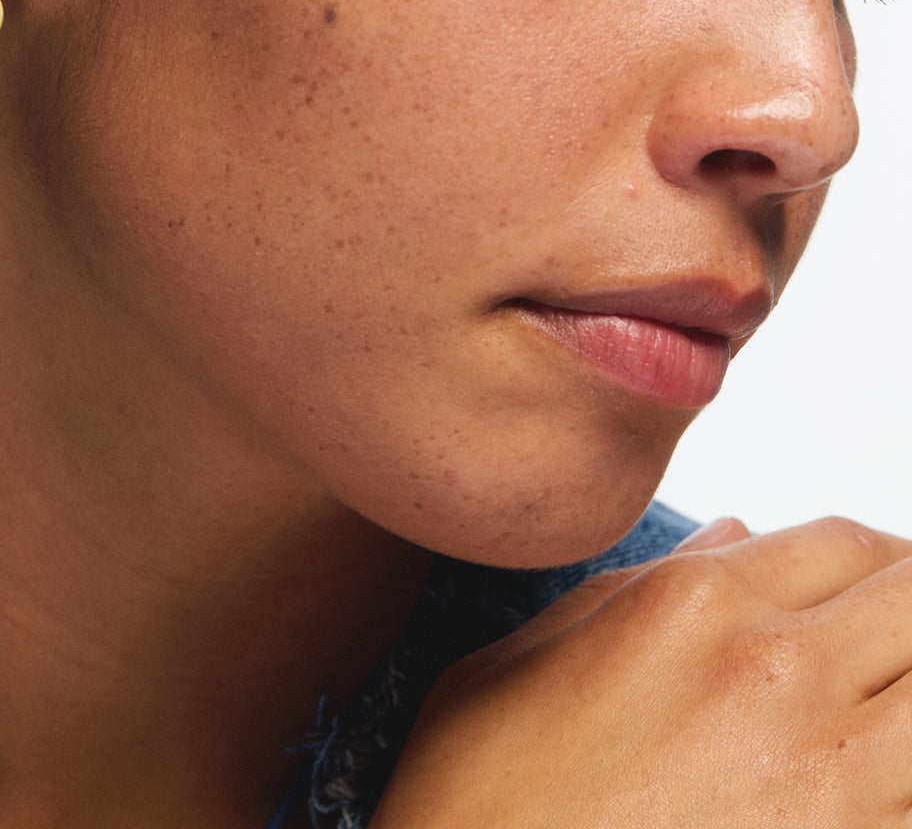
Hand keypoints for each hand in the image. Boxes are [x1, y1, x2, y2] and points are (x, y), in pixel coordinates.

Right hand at [373, 517, 911, 826]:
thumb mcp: (519, 661)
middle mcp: (777, 677)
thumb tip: (736, 540)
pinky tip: (881, 788)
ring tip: (891, 711)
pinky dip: (909, 788)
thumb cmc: (474, 802)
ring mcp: (827, 787)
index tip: (877, 584)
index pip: (843, 540)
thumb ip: (631, 591)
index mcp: (694, 605)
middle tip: (894, 644)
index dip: (879, 555)